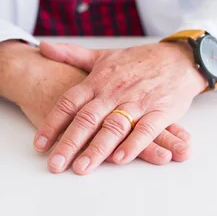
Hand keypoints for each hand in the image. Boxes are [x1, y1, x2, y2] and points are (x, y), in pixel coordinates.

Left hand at [34, 41, 205, 174]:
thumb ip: (72, 55)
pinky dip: (133, 144)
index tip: (39, 144)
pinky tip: (120, 159)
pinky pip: (146, 129)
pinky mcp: (161, 111)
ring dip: (97, 149)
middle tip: (55, 165)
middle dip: (70, 143)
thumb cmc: (138, 61)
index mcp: (98, 80)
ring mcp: (138, 102)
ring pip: (114, 127)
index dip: (53, 123)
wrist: (178, 58)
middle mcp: (114, 92)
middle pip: (87, 119)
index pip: (69, 102)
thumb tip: (43, 47)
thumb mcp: (103, 55)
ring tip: (82, 168)